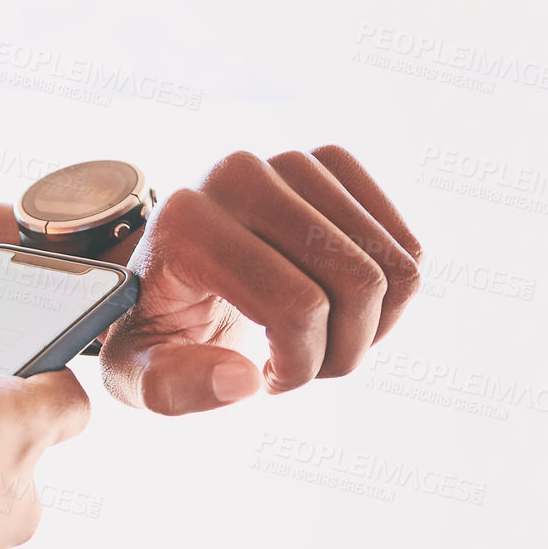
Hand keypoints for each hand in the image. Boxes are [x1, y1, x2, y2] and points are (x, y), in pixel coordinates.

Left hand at [100, 146, 421, 414]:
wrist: (171, 268)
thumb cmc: (158, 326)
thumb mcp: (141, 373)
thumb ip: (177, 388)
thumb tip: (244, 380)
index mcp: (187, 223)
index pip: (296, 305)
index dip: (300, 365)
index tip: (270, 380)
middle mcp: (237, 175)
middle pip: (356, 282)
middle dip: (345, 351)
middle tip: (305, 368)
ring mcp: (288, 160)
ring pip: (394, 266)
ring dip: (372, 329)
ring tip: (322, 341)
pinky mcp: (329, 162)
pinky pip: (406, 247)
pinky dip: (392, 297)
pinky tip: (344, 311)